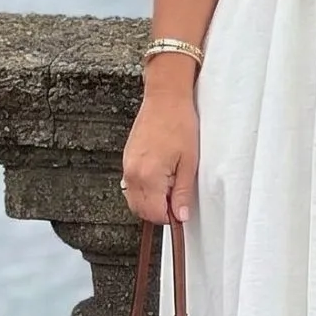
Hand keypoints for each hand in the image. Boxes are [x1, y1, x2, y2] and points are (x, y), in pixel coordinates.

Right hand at [121, 82, 199, 223]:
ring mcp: (127, 165)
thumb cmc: (179, 123)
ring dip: (150, 201)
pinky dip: (144, 189)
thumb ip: (182, 192)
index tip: (180, 210)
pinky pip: (131, 184)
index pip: (154, 213)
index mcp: (148, 176)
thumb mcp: (189, 163)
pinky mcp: (127, 158)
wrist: (165, 99)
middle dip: (158, 211)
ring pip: (133, 199)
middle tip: (176, 199)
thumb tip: (180, 215)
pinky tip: (159, 177)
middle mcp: (132, 173)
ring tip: (169, 185)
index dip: (169, 216)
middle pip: (140, 210)